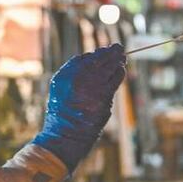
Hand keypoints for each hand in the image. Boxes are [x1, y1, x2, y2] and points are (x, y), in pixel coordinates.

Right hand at [33, 44, 126, 170]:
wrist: (65, 134)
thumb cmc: (62, 113)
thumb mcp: (59, 88)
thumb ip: (73, 73)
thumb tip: (92, 61)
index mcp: (66, 75)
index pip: (86, 58)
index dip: (98, 53)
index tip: (104, 51)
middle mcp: (79, 78)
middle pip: (100, 59)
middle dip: (111, 52)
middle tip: (119, 47)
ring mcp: (92, 86)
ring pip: (110, 67)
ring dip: (118, 61)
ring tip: (123, 58)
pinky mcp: (104, 96)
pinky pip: (116, 79)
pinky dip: (120, 72)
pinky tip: (122, 69)